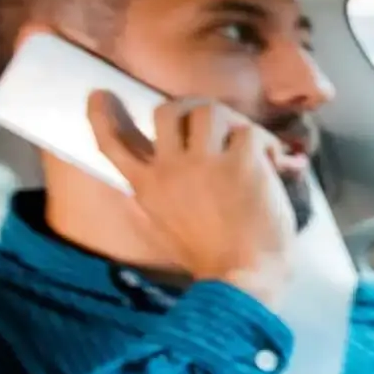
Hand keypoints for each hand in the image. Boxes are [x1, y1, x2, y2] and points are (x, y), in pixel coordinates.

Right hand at [92, 90, 300, 300]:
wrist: (242, 278)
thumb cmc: (211, 258)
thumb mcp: (167, 223)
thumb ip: (161, 191)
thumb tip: (168, 163)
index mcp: (146, 187)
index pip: (112, 144)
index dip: (102, 116)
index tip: (99, 95)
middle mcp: (168, 169)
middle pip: (165, 110)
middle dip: (190, 108)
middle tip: (212, 122)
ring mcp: (203, 164)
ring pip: (208, 110)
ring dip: (230, 121)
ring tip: (246, 144)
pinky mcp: (239, 164)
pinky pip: (249, 131)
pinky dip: (264, 144)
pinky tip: (274, 164)